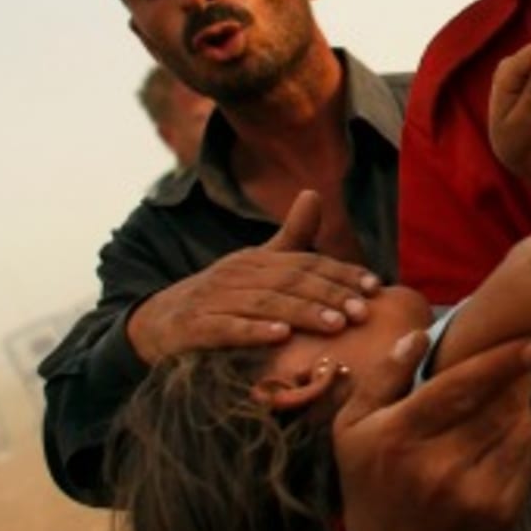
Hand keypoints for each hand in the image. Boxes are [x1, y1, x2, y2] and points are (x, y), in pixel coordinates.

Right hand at [124, 191, 379, 363]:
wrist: (156, 324)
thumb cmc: (219, 296)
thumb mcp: (255, 266)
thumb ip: (290, 237)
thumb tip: (315, 193)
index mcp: (256, 259)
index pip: (306, 262)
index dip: (341, 273)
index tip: (374, 286)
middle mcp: (237, 274)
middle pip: (290, 280)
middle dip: (330, 294)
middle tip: (362, 311)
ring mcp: (214, 299)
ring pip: (265, 303)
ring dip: (302, 312)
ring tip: (335, 324)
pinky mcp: (195, 327)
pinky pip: (227, 328)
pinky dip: (254, 332)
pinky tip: (281, 337)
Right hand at [334, 329, 530, 530]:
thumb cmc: (371, 475)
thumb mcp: (354, 424)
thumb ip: (385, 376)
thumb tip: (420, 337)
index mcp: (398, 437)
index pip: (460, 387)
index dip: (502, 360)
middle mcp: (436, 468)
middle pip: (499, 405)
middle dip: (519, 378)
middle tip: (526, 357)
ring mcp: (470, 495)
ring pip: (519, 428)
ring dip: (521, 406)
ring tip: (506, 399)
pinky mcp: (497, 513)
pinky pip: (527, 457)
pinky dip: (523, 437)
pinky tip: (506, 434)